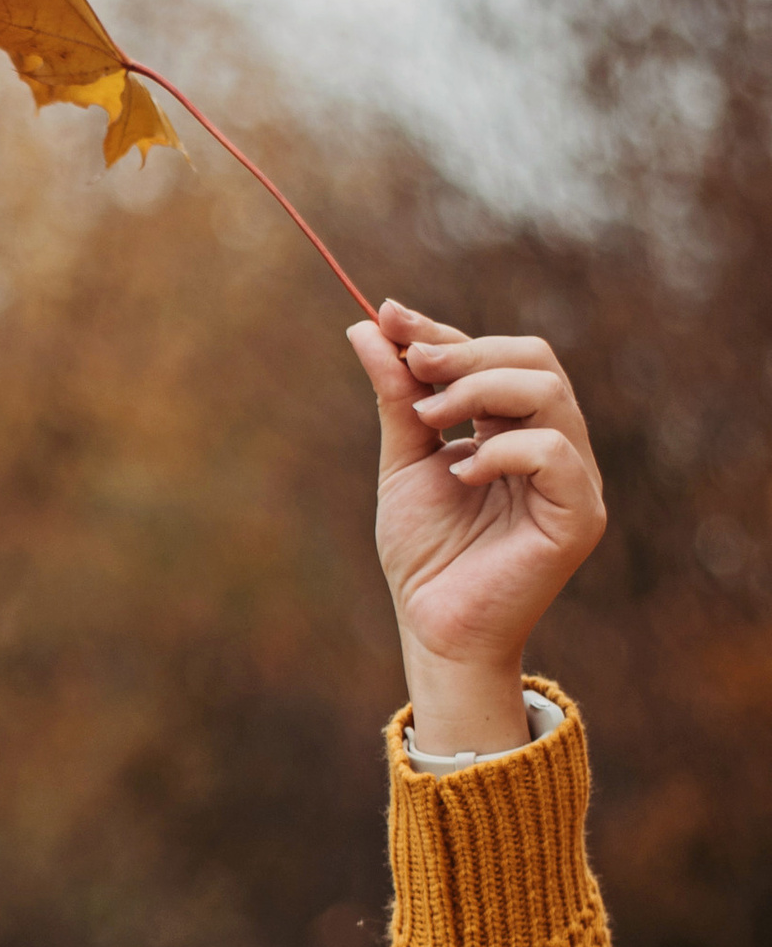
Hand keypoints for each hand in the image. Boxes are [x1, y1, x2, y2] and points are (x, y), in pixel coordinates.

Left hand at [347, 301, 605, 755]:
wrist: (432, 628)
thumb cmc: (425, 555)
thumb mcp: (404, 461)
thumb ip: (396, 396)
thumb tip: (368, 327)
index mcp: (518, 430)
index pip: (499, 357)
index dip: (444, 334)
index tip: (389, 318)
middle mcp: (554, 446)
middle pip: (533, 359)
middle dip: (465, 353)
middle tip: (412, 368)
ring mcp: (573, 479)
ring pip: (548, 391)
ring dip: (478, 390)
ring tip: (429, 419)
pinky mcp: (578, 515)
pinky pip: (554, 451)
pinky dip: (502, 449)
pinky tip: (462, 472)